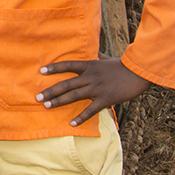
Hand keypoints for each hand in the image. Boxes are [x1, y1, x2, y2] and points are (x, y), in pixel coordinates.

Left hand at [35, 56, 151, 126]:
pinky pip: (90, 110)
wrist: (138, 73)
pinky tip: (71, 123)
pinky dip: (80, 117)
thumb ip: (96, 56)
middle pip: (66, 84)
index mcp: (89, 65)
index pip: (67, 65)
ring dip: (59, 102)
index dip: (54, 68)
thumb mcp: (106, 58)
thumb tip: (92, 51)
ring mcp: (96, 89)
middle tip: (37, 97)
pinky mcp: (105, 99)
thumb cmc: (122, 65)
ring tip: (47, 107)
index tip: (41, 71)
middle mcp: (90, 77)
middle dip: (50, 91)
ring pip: (73, 96)